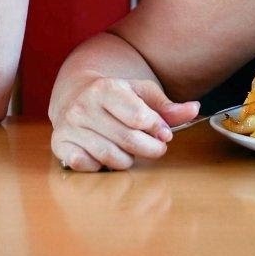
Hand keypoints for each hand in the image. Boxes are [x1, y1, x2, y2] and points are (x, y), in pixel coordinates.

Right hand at [50, 78, 198, 171]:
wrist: (74, 93)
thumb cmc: (115, 96)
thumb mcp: (141, 93)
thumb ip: (167, 106)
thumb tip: (194, 109)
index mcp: (105, 88)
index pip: (139, 117)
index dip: (156, 128)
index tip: (162, 132)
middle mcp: (83, 106)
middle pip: (129, 140)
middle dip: (150, 148)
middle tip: (156, 147)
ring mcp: (69, 127)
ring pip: (112, 157)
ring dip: (128, 159)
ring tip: (129, 149)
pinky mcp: (60, 145)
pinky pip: (90, 167)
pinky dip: (102, 166)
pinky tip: (104, 154)